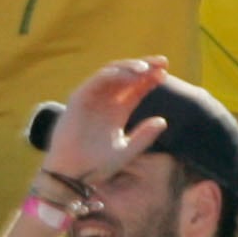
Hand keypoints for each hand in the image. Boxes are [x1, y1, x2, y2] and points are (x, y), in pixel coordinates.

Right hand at [42, 56, 173, 190]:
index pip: (137, 88)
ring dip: (129, 67)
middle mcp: (106, 101)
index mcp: (118, 111)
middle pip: (128, 76)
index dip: (150, 79)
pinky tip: (129, 75)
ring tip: (146, 68)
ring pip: (113, 73)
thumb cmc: (98, 165)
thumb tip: (163, 121)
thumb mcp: (126, 150)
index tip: (164, 73)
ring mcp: (92, 98)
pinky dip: (113, 75)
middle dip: (145, 67)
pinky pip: (97, 80)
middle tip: (162, 62)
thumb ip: (144, 136)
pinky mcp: (79, 98)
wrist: (73, 173)